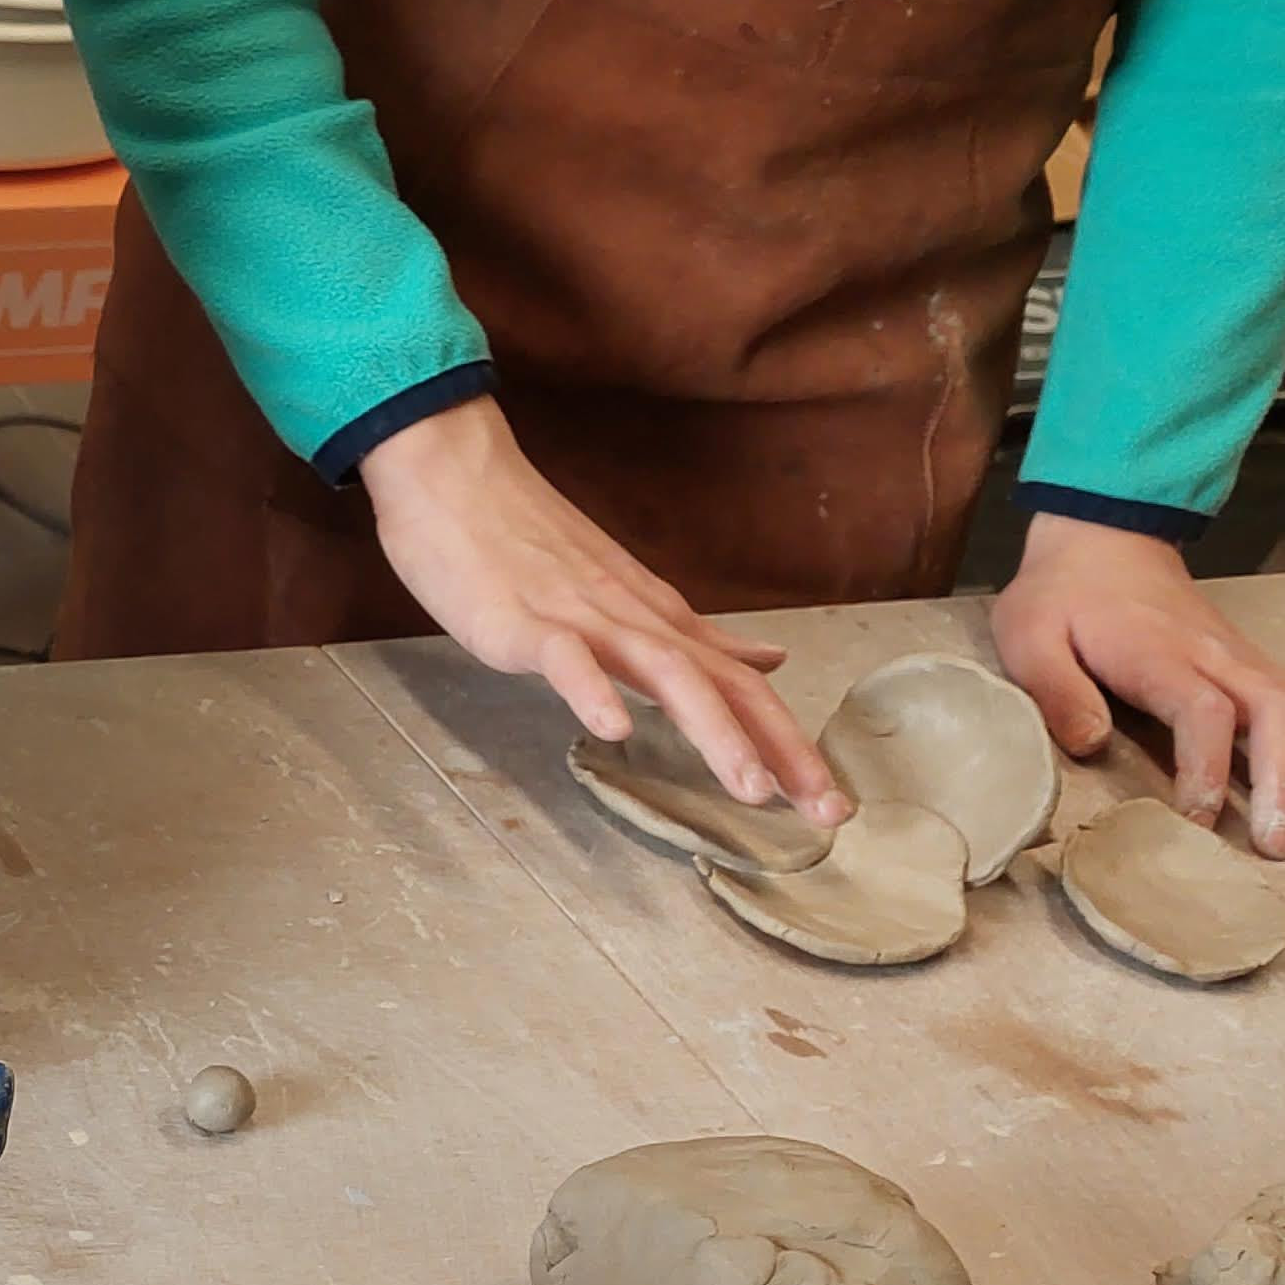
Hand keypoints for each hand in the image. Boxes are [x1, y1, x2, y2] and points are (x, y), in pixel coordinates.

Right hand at [360, 398, 845, 822]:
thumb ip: (692, 635)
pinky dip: (592, 691)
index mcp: (658, 619)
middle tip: (827, 811)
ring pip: (664, 673)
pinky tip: (614, 730)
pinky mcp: (523, 621)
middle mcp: (636, 619)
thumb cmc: (522, 537)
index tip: (829, 799)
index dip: (790, 743)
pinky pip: (563, 658)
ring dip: (714, 732)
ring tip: (749, 789)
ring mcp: (581, 618)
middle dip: (781, 750)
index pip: (742, 687)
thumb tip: (769, 659)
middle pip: (724, 687)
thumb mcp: (622, 591)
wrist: (454, 473)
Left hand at [994, 516, 1284, 856]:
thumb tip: (1092, 744)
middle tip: (1277, 848)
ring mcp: (1252, 663)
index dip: (1206, 766)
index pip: (1203, 710)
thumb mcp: (1029, 636)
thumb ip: (1056, 690)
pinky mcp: (1267, 672)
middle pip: (1278, 713)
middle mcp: (1222, 658)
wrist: (1106, 544)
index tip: (1198, 820)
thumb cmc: (1063, 600)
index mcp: (1160, 653)